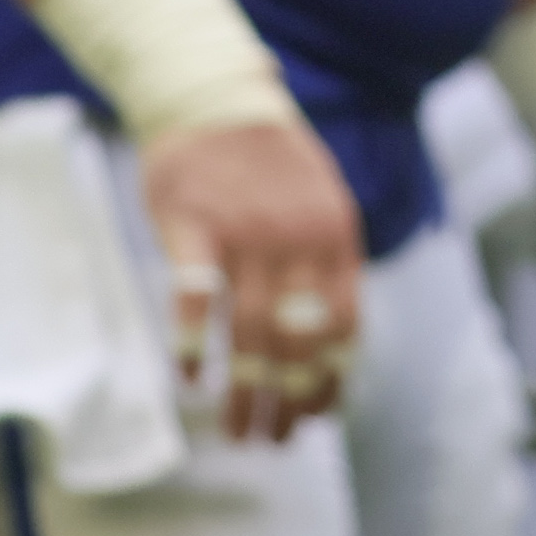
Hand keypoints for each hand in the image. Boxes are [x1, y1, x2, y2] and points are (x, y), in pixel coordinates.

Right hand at [144, 113, 363, 443]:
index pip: (344, 325)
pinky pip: (195, 298)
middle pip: (299, 340)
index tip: (314, 417)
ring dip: (245, 391)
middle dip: (288, 401)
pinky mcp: (193, 224)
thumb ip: (326, 264)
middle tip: (271, 440)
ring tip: (236, 431)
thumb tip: (328, 344)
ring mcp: (246, 232)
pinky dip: (193, 344)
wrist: (212, 95)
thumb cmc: (265, 163)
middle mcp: (298, 238)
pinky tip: (191, 378)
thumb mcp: (320, 203)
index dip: (330, 379)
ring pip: (251, 331)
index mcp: (336, 236)